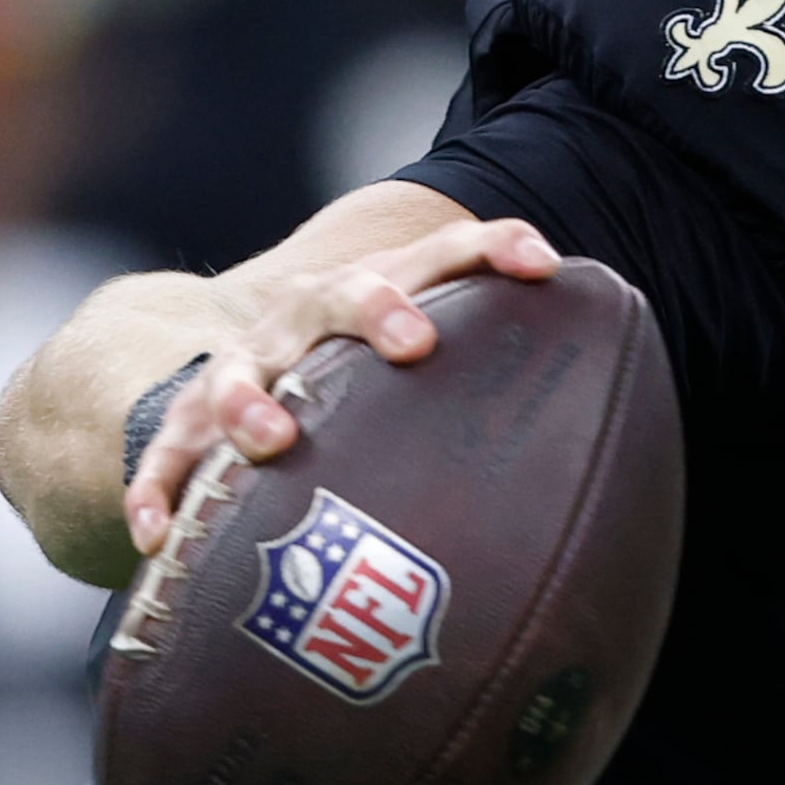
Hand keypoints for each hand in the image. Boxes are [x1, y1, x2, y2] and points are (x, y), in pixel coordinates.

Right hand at [120, 216, 560, 553]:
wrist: (243, 351)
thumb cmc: (373, 369)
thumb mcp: (428, 359)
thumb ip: (505, 380)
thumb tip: (627, 441)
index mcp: (377, 293)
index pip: (442, 254)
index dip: (493, 249)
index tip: (541, 263)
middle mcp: (306, 318)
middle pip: (339, 295)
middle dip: (379, 310)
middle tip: (416, 344)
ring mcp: (243, 365)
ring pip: (237, 374)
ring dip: (254, 401)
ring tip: (275, 440)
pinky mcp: (187, 421)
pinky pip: (164, 455)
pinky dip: (157, 488)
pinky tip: (158, 535)